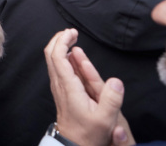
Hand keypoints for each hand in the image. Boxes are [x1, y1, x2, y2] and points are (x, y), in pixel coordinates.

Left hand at [43, 28, 133, 145]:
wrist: (73, 143)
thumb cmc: (89, 132)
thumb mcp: (105, 118)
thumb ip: (111, 99)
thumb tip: (115, 80)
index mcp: (68, 86)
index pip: (57, 57)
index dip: (62, 41)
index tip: (72, 33)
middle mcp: (59, 84)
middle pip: (50, 54)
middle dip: (58, 39)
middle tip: (71, 32)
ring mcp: (58, 86)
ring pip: (52, 60)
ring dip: (60, 46)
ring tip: (72, 38)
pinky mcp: (61, 90)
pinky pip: (57, 68)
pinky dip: (62, 56)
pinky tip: (72, 54)